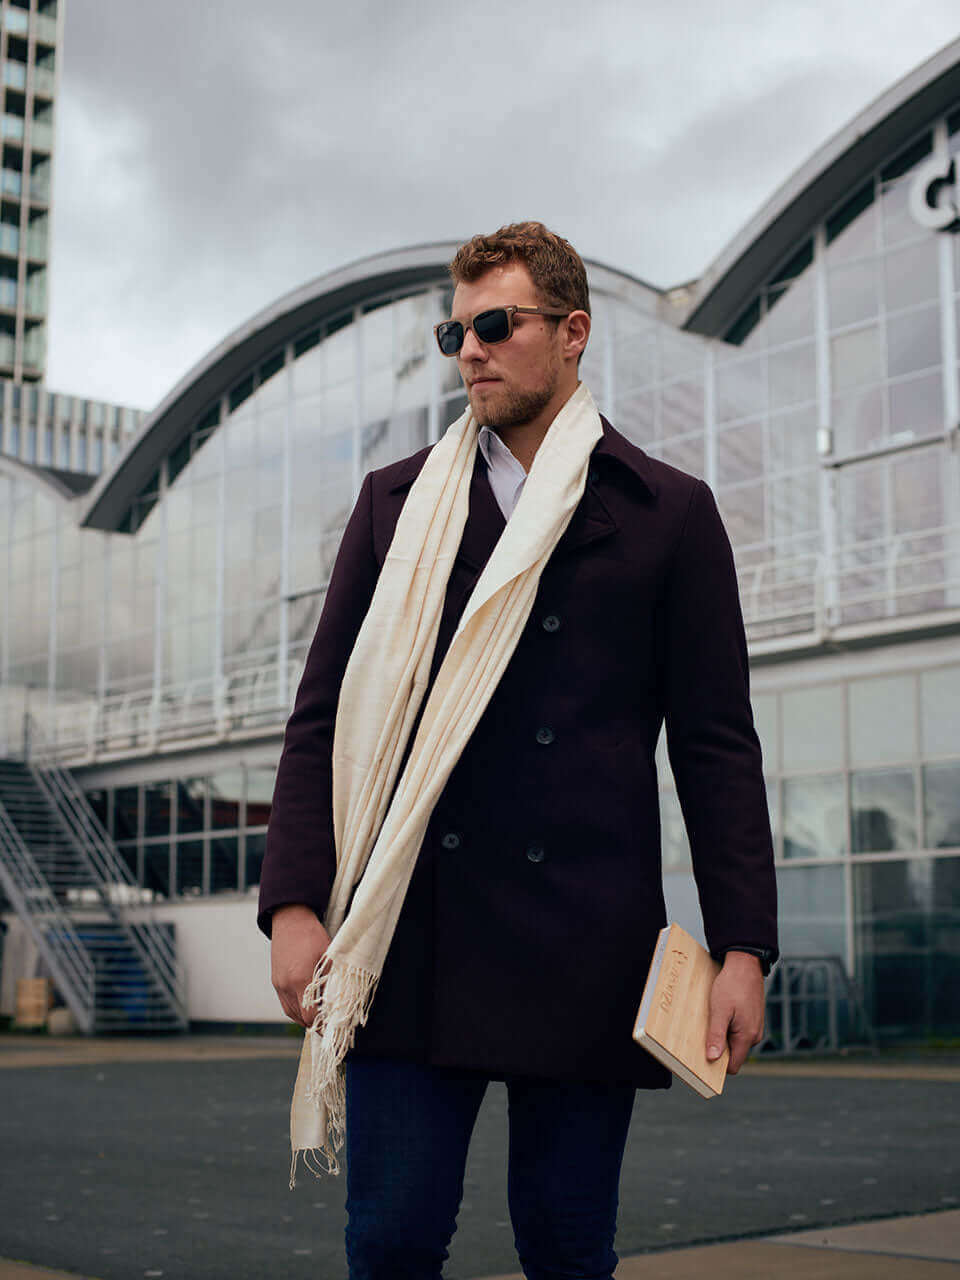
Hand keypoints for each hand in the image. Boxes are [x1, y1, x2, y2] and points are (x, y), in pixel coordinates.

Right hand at [270, 904, 331, 1027]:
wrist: (290, 920)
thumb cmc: (312, 935)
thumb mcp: (328, 955)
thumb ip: (333, 978)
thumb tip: (341, 997)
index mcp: (300, 978)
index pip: (310, 1014)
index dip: (322, 1024)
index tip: (333, 1026)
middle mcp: (286, 985)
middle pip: (301, 1017)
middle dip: (315, 1023)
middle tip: (329, 1024)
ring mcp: (278, 984)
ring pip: (291, 1013)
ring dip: (305, 1018)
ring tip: (319, 1019)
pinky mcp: (275, 981)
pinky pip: (285, 1004)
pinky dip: (296, 1010)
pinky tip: (306, 1008)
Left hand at [706, 951, 764, 1074]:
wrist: (745, 963)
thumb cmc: (733, 984)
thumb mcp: (719, 1010)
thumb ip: (716, 1035)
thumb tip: (712, 1058)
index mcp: (747, 1036)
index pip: (733, 1066)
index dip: (718, 1065)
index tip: (703, 1058)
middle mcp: (754, 1035)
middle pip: (733, 1054)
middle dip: (718, 1048)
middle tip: (703, 1034)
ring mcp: (754, 1026)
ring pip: (735, 1040)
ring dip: (722, 1034)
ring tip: (712, 1018)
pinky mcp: (752, 1018)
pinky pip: (738, 1030)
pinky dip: (728, 1025)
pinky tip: (720, 1012)